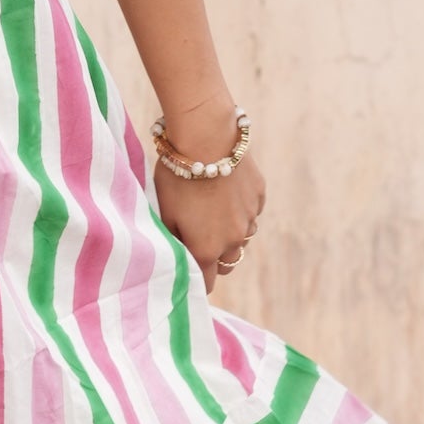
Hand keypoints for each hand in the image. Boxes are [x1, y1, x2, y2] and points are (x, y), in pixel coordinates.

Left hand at [152, 153, 265, 297]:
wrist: (207, 139)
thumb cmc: (177, 177)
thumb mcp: (165, 212)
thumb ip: (174, 240)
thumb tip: (178, 256)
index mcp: (207, 249)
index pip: (207, 284)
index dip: (198, 281)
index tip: (190, 272)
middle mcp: (233, 240)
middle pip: (227, 264)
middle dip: (214, 258)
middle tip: (198, 239)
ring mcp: (250, 218)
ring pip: (241, 239)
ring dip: (229, 234)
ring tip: (212, 212)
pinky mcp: (259, 197)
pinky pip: (251, 213)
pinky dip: (240, 210)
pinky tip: (225, 192)